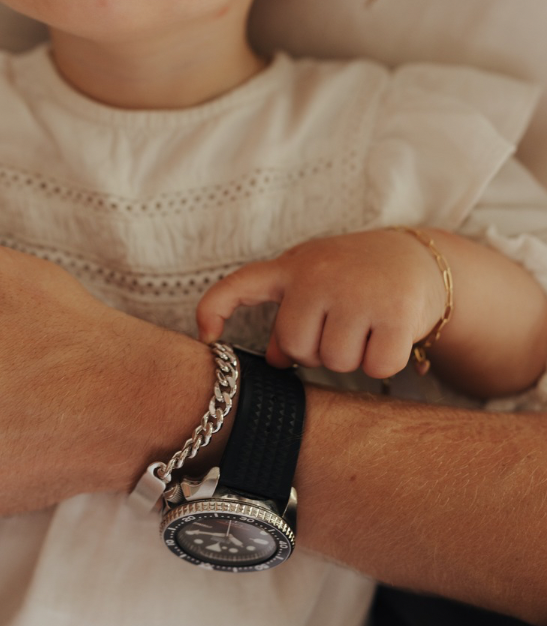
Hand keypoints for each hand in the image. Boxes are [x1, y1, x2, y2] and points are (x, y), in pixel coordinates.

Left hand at [197, 229, 445, 377]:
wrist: (419, 259)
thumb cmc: (355, 277)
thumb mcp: (316, 285)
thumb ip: (291, 316)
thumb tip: (275, 359)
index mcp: (293, 267)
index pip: (240, 284)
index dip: (214, 310)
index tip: (206, 338)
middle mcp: (320, 274)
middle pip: (298, 348)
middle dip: (318, 352)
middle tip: (340, 328)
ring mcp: (358, 290)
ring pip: (337, 362)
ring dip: (353, 358)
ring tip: (366, 327)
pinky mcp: (397, 310)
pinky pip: (377, 367)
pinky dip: (384, 363)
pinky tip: (390, 335)